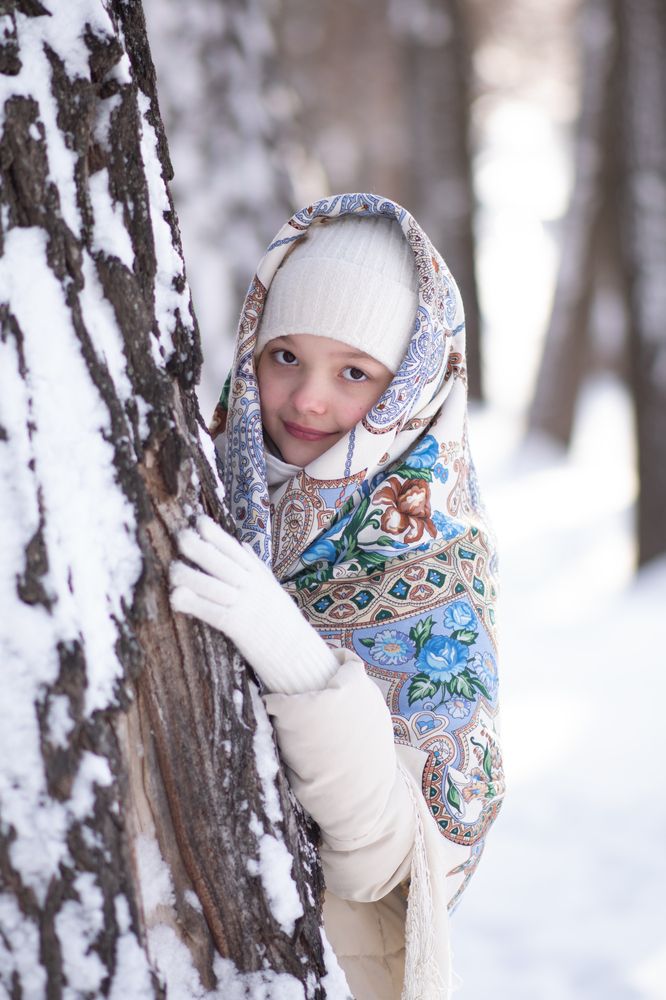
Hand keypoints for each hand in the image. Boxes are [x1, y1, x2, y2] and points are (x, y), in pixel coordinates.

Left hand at [170, 515, 337, 694]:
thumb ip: (256, 566)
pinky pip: (213, 613)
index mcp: (259, 576)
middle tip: (181, 535)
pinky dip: (194, 604)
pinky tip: (177, 598)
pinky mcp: (239, 627)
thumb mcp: (272, 588)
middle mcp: (252, 586)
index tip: (198, 521)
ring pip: (215, 586)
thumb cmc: (282, 621)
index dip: (217, 534)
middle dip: (202, 548)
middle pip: (224, 563)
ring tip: (172, 569)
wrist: (298, 654)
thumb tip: (242, 544)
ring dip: (192, 576)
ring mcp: (246, 605)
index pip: (235, 550)